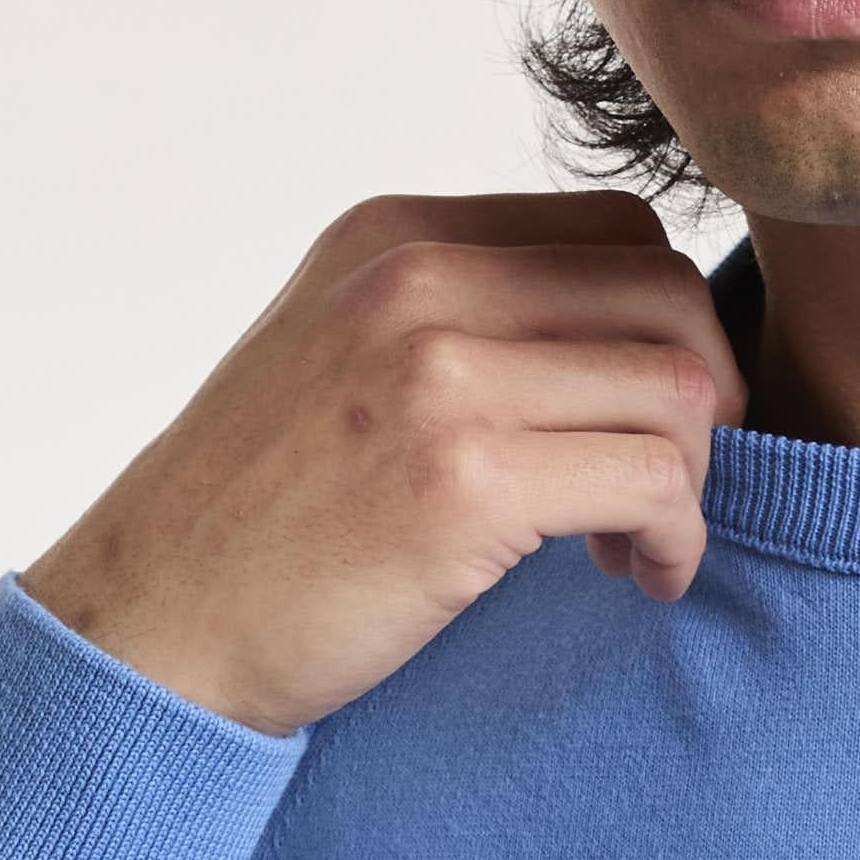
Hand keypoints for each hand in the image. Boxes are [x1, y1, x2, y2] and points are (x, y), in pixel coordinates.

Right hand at [17, 190, 749, 736]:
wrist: (156, 628)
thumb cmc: (254, 528)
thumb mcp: (335, 366)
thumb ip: (445, 326)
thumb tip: (590, 343)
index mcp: (394, 239)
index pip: (614, 231)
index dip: (662, 333)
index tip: (632, 425)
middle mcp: (420, 281)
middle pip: (665, 296)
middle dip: (704, 402)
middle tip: (660, 494)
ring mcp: (441, 375)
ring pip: (677, 387)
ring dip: (693, 482)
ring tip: (640, 549)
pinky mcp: (467, 481)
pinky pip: (656, 479)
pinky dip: (678, 538)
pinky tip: (639, 579)